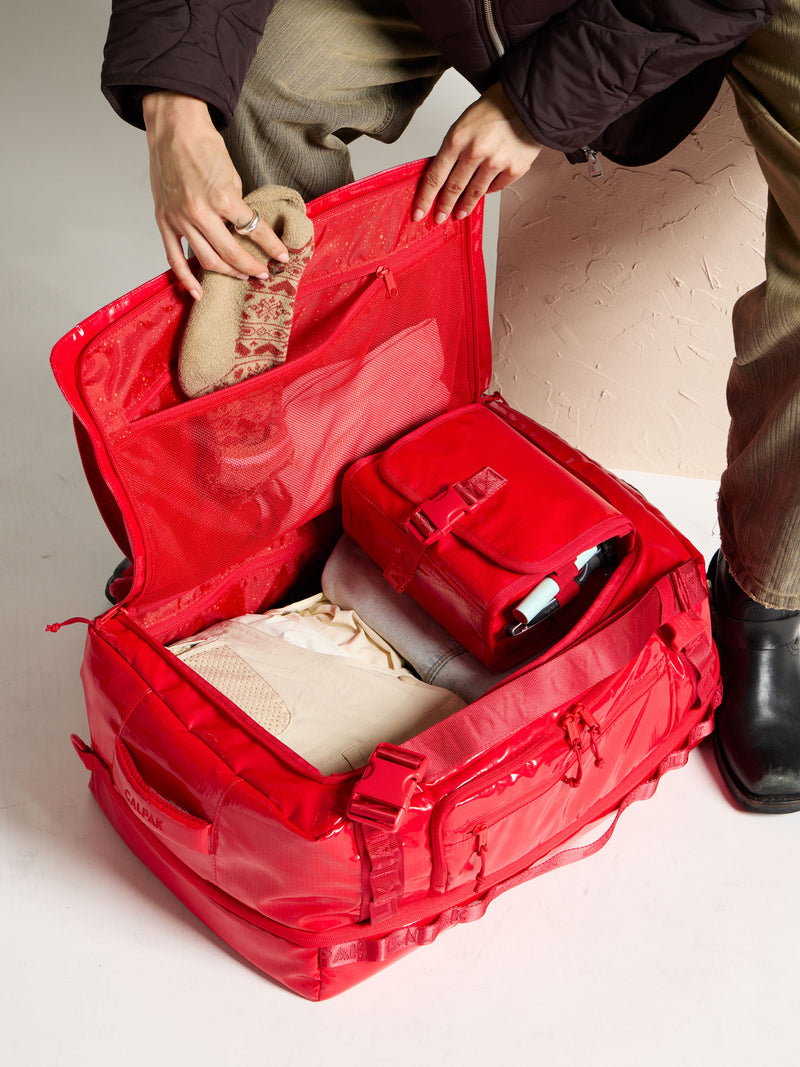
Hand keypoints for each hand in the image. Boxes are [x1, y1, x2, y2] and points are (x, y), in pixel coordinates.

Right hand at [142, 91, 289, 298]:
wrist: (173, 127)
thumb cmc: (205, 146)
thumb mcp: (232, 175)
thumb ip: (237, 206)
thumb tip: (245, 230)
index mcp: (223, 198)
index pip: (254, 231)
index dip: (272, 247)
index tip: (282, 257)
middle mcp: (201, 212)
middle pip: (231, 254)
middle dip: (252, 267)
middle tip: (264, 273)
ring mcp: (180, 219)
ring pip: (208, 260)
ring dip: (228, 272)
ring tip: (242, 276)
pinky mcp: (165, 221)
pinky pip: (175, 258)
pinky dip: (186, 278)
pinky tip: (198, 292)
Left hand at [413, 82, 541, 223]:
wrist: (527, 101)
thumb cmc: (494, 110)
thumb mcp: (464, 124)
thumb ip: (453, 150)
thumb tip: (443, 177)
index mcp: (457, 138)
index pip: (435, 176)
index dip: (426, 198)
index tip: (419, 213)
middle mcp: (475, 152)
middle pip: (453, 188)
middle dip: (444, 207)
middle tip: (439, 219)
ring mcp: (496, 162)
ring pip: (474, 192)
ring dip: (465, 205)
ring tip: (459, 213)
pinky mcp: (514, 168)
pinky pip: (496, 187)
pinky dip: (489, 189)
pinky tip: (485, 189)